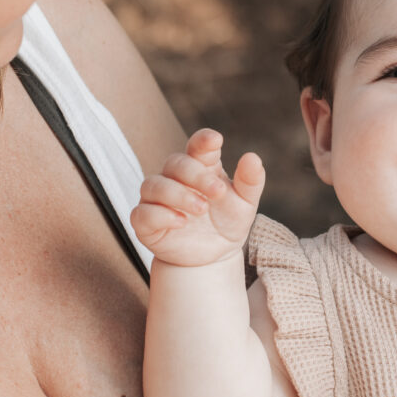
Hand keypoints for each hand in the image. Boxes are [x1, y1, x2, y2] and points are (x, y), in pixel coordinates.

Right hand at [130, 128, 264, 266]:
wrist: (214, 256)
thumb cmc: (228, 222)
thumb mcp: (246, 204)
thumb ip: (250, 181)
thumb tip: (252, 157)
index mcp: (201, 167)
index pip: (197, 146)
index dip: (203, 141)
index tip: (215, 140)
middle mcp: (174, 178)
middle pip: (175, 163)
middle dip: (197, 175)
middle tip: (218, 193)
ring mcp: (157, 199)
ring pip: (154, 185)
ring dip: (178, 195)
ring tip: (202, 209)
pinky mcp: (145, 222)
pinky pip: (143, 213)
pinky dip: (161, 215)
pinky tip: (181, 222)